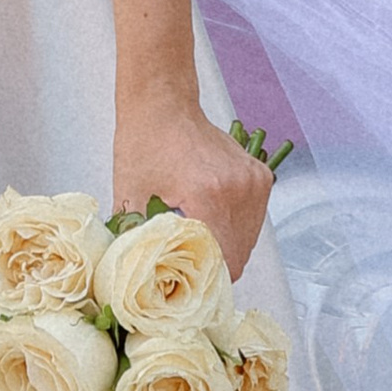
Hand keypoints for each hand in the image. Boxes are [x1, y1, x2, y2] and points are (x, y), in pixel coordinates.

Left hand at [110, 92, 274, 281]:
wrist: (163, 104)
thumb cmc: (143, 144)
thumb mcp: (129, 197)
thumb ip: (139, 242)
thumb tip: (142, 280)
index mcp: (209, 195)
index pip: (222, 263)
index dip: (204, 281)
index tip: (186, 286)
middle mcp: (241, 189)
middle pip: (238, 257)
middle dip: (213, 267)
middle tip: (186, 264)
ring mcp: (255, 183)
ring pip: (247, 241)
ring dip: (225, 248)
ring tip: (196, 239)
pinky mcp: (261, 178)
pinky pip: (252, 221)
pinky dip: (233, 227)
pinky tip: (209, 216)